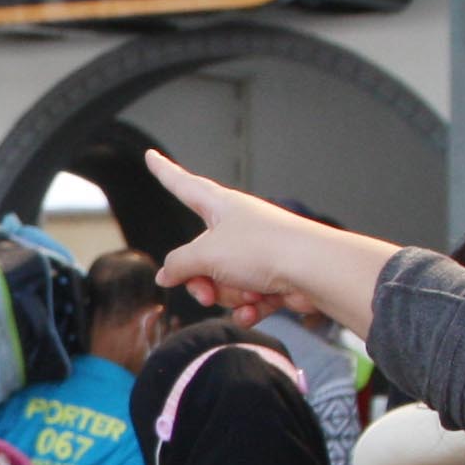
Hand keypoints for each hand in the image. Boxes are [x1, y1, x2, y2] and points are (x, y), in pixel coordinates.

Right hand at [141, 152, 398, 338]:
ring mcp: (255, 252)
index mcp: (220, 206)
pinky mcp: (271, 277)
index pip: (183, 185)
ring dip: (228, 296)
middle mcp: (237, 226)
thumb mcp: (205, 254)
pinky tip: (255, 308)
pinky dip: (248, 307)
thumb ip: (178, 265)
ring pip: (221, 282)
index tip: (151, 157)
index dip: (164, 171)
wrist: (314, 271)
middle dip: (200, 280)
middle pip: (199, 256)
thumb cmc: (265, 248)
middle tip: (206, 292)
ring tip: (245, 293)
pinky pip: (245, 298)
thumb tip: (166, 274)